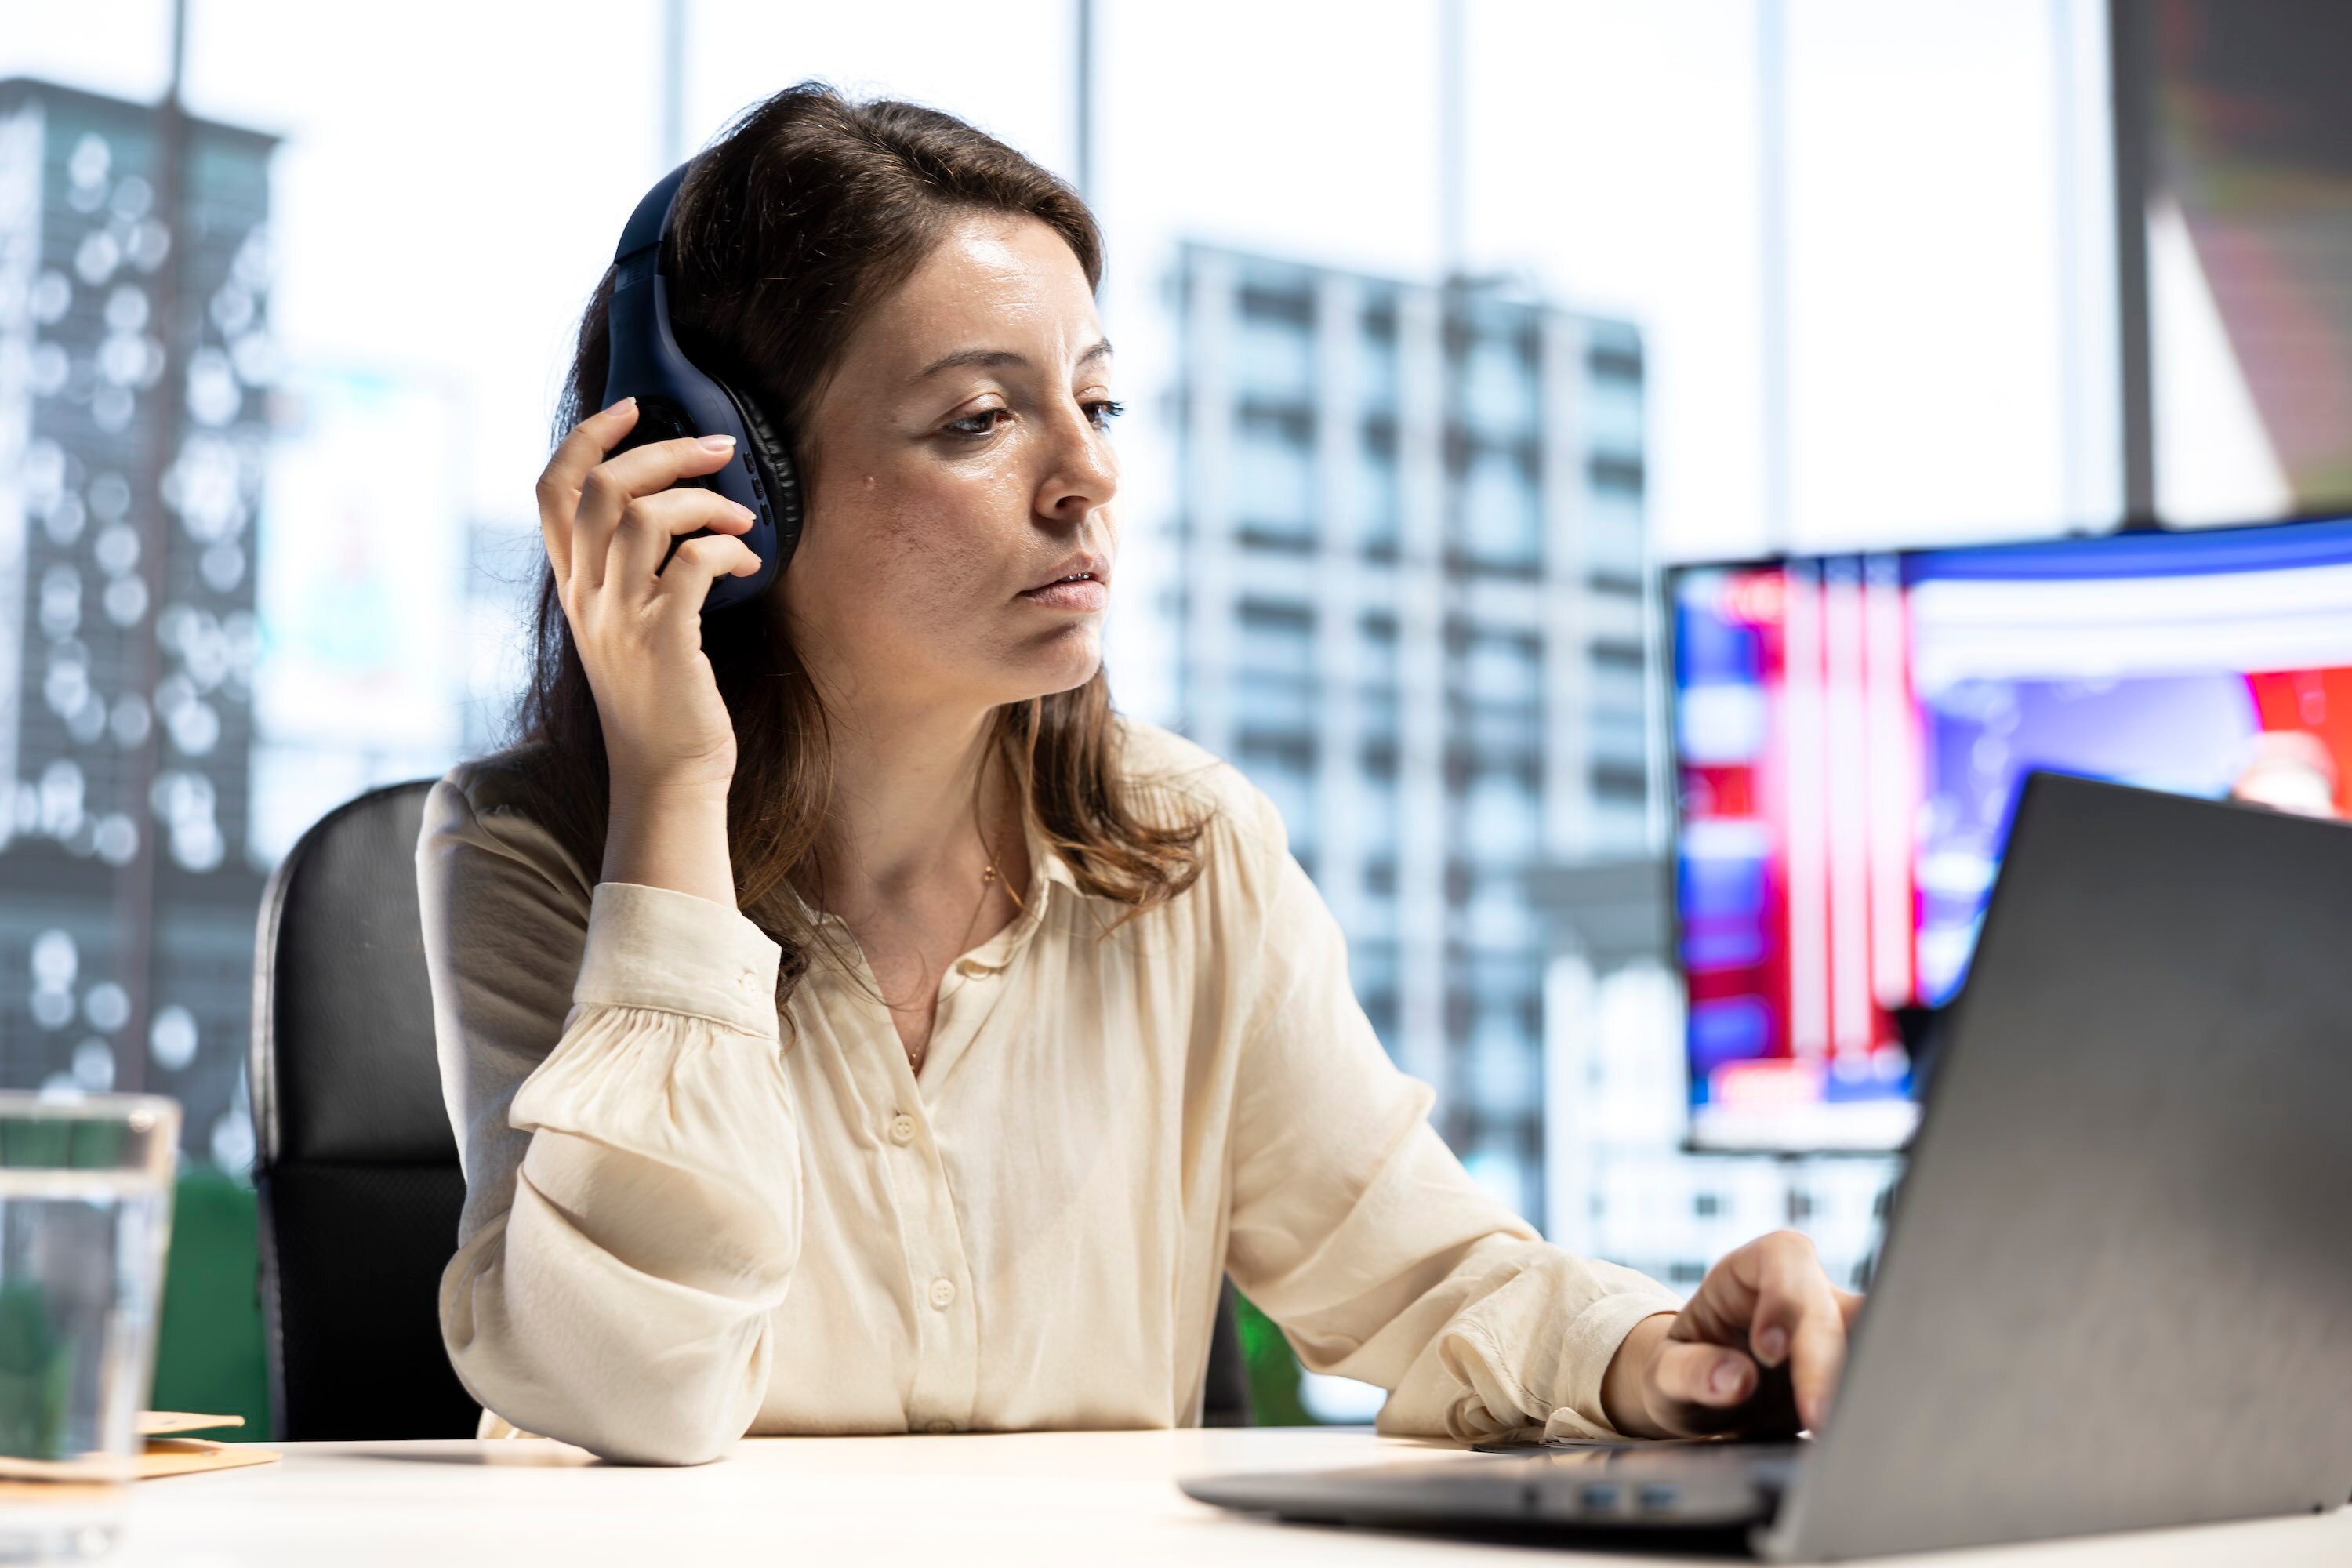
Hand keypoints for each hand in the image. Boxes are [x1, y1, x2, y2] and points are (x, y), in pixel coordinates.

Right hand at [536, 397, 763, 799]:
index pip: (552, 491)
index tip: (630, 407)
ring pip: (642, 516)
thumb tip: (669, 513)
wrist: (667, 777)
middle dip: (664, 451)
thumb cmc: (661, 701)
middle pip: (601, 487)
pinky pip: (692, 563)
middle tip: (719, 448)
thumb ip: (629, 574)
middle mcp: (586, 598)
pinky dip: (727, 548)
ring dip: (704, 500)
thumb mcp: (625, 630)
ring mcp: (620, 618)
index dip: (586, 438)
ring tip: (742, 516)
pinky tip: (749, 563)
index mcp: (573, 588)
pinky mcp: (664, 639)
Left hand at [1599, 1231, 1862, 1438]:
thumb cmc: (1679, 1372)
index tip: (1768, 1352)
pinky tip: (1850, 1437)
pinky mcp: (1851, 1371)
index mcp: (1753, 1269)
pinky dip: (1863, 1407)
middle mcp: (1804, 1292)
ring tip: (1834, 1428)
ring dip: (1857, 1382)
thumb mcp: (1662, 1372)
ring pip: (1870, 1339)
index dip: (1782, 1300)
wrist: (1701, 1403)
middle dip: (1829, 1358)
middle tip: (1815, 1416)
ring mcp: (1835, 1331)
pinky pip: (1871, 1380)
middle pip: (1836, 1305)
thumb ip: (1689, 1370)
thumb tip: (1736, 1378)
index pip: (1783, 1259)